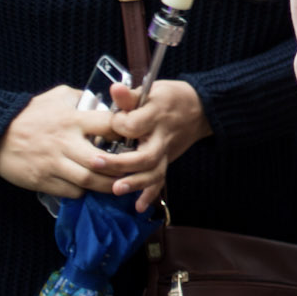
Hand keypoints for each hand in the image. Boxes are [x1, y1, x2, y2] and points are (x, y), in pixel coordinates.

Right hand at [0, 86, 120, 199]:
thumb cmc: (30, 114)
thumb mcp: (58, 97)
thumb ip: (82, 98)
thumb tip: (106, 101)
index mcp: (72, 119)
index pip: (109, 126)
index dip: (125, 133)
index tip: (134, 138)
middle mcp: (65, 143)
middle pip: (102, 161)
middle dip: (121, 168)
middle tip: (132, 170)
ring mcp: (53, 164)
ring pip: (88, 180)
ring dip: (106, 185)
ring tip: (118, 185)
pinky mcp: (42, 180)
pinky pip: (70, 191)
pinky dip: (83, 191)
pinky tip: (89, 188)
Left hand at [94, 80, 212, 212]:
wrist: (200, 109)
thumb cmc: (170, 98)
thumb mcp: (151, 91)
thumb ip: (130, 96)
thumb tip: (114, 88)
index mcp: (156, 115)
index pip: (134, 124)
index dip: (119, 124)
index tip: (111, 121)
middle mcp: (162, 137)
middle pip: (145, 156)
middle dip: (120, 163)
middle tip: (96, 163)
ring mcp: (165, 152)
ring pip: (153, 172)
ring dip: (135, 182)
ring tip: (116, 189)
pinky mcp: (166, 161)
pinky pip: (160, 180)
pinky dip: (150, 194)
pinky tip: (138, 206)